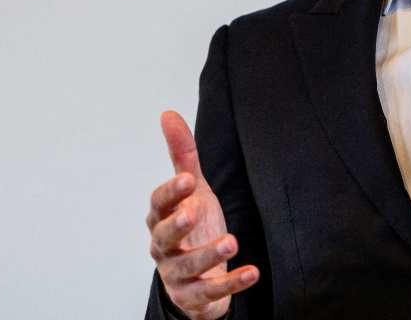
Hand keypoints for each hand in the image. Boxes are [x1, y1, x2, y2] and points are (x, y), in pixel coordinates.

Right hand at [147, 111, 258, 318]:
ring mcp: (178, 274)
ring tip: (232, 241)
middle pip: (164, 237)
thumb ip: (182, 156)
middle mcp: (164, 247)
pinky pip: (211, 292)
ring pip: (188, 267)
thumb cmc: (193, 227)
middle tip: (195, 211)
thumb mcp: (192, 191)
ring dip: (209, 254)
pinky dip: (231, 283)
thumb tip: (168, 114)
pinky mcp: (195, 296)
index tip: (188, 179)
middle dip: (178, 225)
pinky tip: (252, 272)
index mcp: (161, 219)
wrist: (198, 278)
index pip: (158, 204)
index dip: (170, 192)